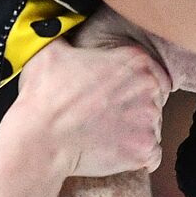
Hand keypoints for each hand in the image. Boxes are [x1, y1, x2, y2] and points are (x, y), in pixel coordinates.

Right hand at [14, 37, 169, 177]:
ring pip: (153, 129)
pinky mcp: (143, 149)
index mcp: (135, 60)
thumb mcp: (51, 51)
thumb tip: (61, 38)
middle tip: (107, 119)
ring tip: (106, 136)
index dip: (133, 88)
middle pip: (155, 102)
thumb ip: (66, 38)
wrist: (40, 139)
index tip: (115, 98)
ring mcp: (149, 120)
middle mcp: (149, 87)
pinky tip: (116, 154)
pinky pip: (152, 156)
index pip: (153, 75)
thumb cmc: (43, 97)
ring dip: (135, 134)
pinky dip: (137, 158)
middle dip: (135, 111)